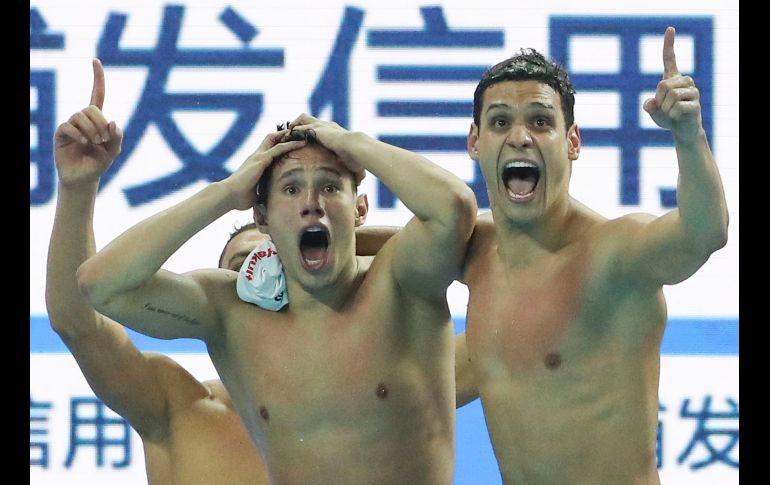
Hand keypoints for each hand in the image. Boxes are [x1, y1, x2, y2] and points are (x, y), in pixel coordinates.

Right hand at [54, 59, 123, 187]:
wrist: (84, 178)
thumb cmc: (99, 163)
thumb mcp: (113, 150)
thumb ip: (117, 136)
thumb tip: (113, 121)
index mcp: (98, 119)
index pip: (97, 94)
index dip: (97, 78)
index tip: (95, 60)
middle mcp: (83, 119)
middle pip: (91, 108)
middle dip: (100, 122)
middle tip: (104, 139)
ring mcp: (71, 125)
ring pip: (80, 116)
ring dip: (91, 129)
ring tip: (94, 143)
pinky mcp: (61, 134)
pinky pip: (68, 126)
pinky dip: (78, 134)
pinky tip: (84, 143)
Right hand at [224, 129, 306, 209]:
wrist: (229, 195)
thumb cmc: (239, 198)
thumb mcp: (254, 195)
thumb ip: (261, 194)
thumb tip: (267, 204)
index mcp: (255, 164)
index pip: (267, 149)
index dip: (278, 144)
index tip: (290, 143)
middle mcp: (256, 157)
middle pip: (271, 139)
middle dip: (284, 135)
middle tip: (297, 133)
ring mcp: (259, 156)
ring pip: (276, 140)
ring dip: (289, 137)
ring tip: (303, 134)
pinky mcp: (261, 159)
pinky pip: (279, 148)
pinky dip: (290, 144)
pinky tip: (300, 142)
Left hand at [288, 113, 365, 184]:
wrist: (354, 147)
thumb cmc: (357, 156)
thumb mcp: (353, 163)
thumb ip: (353, 170)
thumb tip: (359, 183)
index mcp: (335, 131)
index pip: (321, 127)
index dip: (314, 130)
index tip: (307, 136)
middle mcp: (327, 125)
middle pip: (311, 119)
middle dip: (302, 123)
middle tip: (293, 131)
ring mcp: (321, 125)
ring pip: (303, 118)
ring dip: (295, 124)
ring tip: (287, 132)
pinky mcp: (315, 129)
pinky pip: (299, 127)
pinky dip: (292, 131)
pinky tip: (285, 137)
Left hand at [642, 27, 702, 143]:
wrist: (683, 131)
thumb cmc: (668, 117)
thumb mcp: (653, 111)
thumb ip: (648, 106)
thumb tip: (650, 103)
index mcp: (673, 79)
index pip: (669, 59)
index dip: (669, 44)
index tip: (670, 28)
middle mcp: (684, 81)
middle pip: (663, 84)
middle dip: (659, 100)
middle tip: (666, 108)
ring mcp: (693, 91)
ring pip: (671, 95)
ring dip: (666, 108)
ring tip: (672, 112)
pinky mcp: (696, 103)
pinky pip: (676, 108)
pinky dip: (672, 115)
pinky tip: (678, 117)